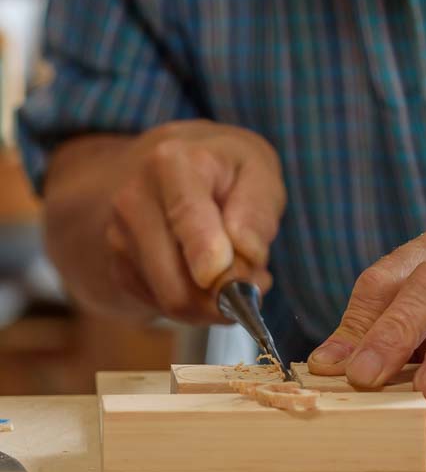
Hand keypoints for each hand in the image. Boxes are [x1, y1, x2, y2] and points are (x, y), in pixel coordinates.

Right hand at [101, 120, 283, 321]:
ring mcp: (119, 237)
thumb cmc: (227, 171)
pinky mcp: (118, 267)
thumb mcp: (258, 171)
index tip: (235, 281)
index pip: (187, 217)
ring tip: (240, 274)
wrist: (175, 170)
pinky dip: (197, 305)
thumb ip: (257, 210)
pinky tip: (211, 278)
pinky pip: (163, 307)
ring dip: (216, 302)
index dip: (211, 258)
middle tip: (260, 280)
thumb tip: (246, 252)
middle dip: (228, 295)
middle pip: (178, 280)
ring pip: (173, 301)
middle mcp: (134, 200)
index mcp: (172, 164)